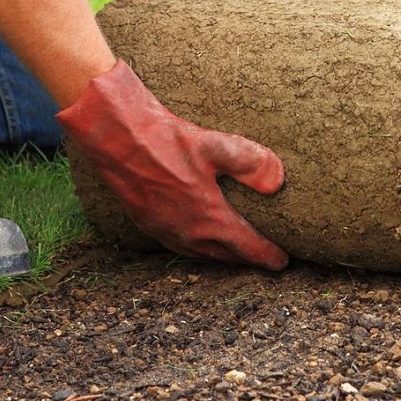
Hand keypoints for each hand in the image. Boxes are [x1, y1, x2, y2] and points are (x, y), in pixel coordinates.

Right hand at [57, 60, 288, 270]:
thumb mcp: (215, 145)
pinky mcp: (147, 224)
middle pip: (225, 256)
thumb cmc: (166, 141)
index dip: (267, 255)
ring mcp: (166, 231)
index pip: (246, 247)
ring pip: (201, 254)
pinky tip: (199, 238)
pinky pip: (180, 246)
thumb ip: (251, 163)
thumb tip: (278, 181)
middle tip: (265, 259)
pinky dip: (198, 249)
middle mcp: (188, 233)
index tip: (283, 261)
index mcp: (209, 219)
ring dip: (222, 256)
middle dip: (247, 259)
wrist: (117, 140)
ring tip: (236, 252)